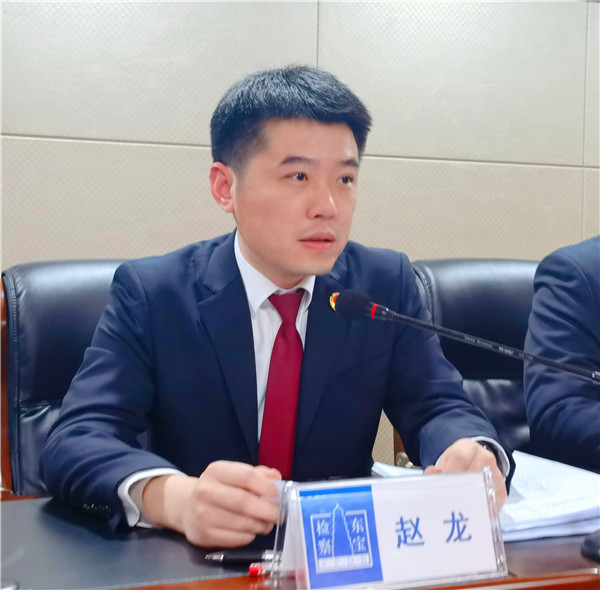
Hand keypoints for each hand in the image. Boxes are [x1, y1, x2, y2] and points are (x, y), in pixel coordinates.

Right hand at [142, 461, 281, 546]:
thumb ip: (258, 474)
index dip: (266, 487)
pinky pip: (236, 539)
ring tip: (267, 523)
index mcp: (216, 471)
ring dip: (261, 525)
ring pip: (242, 524)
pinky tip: (252, 530)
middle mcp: (206, 491)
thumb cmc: (218, 488)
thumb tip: (276, 478)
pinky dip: (250, 536)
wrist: (186, 505)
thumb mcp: (234, 474)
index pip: (246, 476)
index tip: (278, 495)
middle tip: (278, 514)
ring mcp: (203, 514)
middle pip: (244, 502)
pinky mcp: (203, 535)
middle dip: (267, 510)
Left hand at [423, 438, 506, 507]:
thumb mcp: (446, 460)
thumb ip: (437, 469)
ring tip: (456, 509)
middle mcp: (486, 458)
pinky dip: (481, 509)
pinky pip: (493, 502)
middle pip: (473, 474)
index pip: (460, 458)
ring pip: (484, 489)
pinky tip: (470, 513)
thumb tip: (431, 474)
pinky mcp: (502, 490)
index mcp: (468, 447)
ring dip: (470, 500)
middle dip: (459, 489)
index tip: (440, 486)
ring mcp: (496, 473)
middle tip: (447, 501)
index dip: (449, 473)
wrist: (476, 460)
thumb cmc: (458, 462)